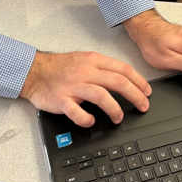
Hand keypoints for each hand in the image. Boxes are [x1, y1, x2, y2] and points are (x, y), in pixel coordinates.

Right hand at [19, 51, 151, 126]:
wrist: (34, 71)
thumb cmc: (60, 66)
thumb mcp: (84, 59)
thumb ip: (102, 68)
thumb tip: (124, 79)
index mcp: (93, 60)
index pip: (122, 69)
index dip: (138, 81)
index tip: (147, 91)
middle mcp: (85, 71)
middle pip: (117, 81)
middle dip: (135, 95)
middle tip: (143, 106)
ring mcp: (73, 85)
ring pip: (100, 95)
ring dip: (114, 108)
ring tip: (119, 118)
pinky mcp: (61, 99)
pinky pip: (76, 111)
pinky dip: (86, 119)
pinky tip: (91, 122)